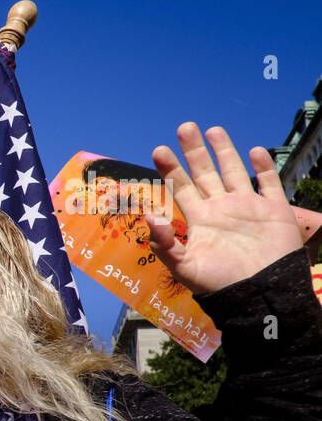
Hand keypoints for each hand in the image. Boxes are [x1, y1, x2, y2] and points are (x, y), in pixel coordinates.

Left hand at [148, 123, 301, 294]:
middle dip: (195, 151)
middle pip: (205, 173)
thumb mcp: (185, 268)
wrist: (260, 293)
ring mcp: (248, 207)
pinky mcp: (274, 210)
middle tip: (185, 127)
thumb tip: (147, 217)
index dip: (171, 169)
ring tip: (213, 130)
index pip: (181, 188)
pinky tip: (255, 151)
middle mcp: (222, 209)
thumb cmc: (221, 284)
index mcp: (200, 220)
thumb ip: (164, 244)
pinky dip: (264, 167)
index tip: (158, 150)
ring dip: (225, 151)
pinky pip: (269, 183)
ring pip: (234, 172)